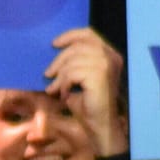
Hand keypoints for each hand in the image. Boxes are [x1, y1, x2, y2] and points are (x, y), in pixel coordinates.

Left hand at [46, 27, 127, 155]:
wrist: (98, 125)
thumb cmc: (87, 104)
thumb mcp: (77, 79)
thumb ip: (71, 63)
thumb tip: (52, 52)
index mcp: (109, 55)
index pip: (88, 34)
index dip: (70, 36)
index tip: (54, 44)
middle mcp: (111, 57)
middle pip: (77, 46)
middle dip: (58, 60)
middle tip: (48, 75)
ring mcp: (107, 65)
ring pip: (72, 60)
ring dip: (60, 76)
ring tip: (55, 89)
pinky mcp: (100, 76)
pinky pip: (72, 73)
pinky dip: (64, 84)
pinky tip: (65, 95)